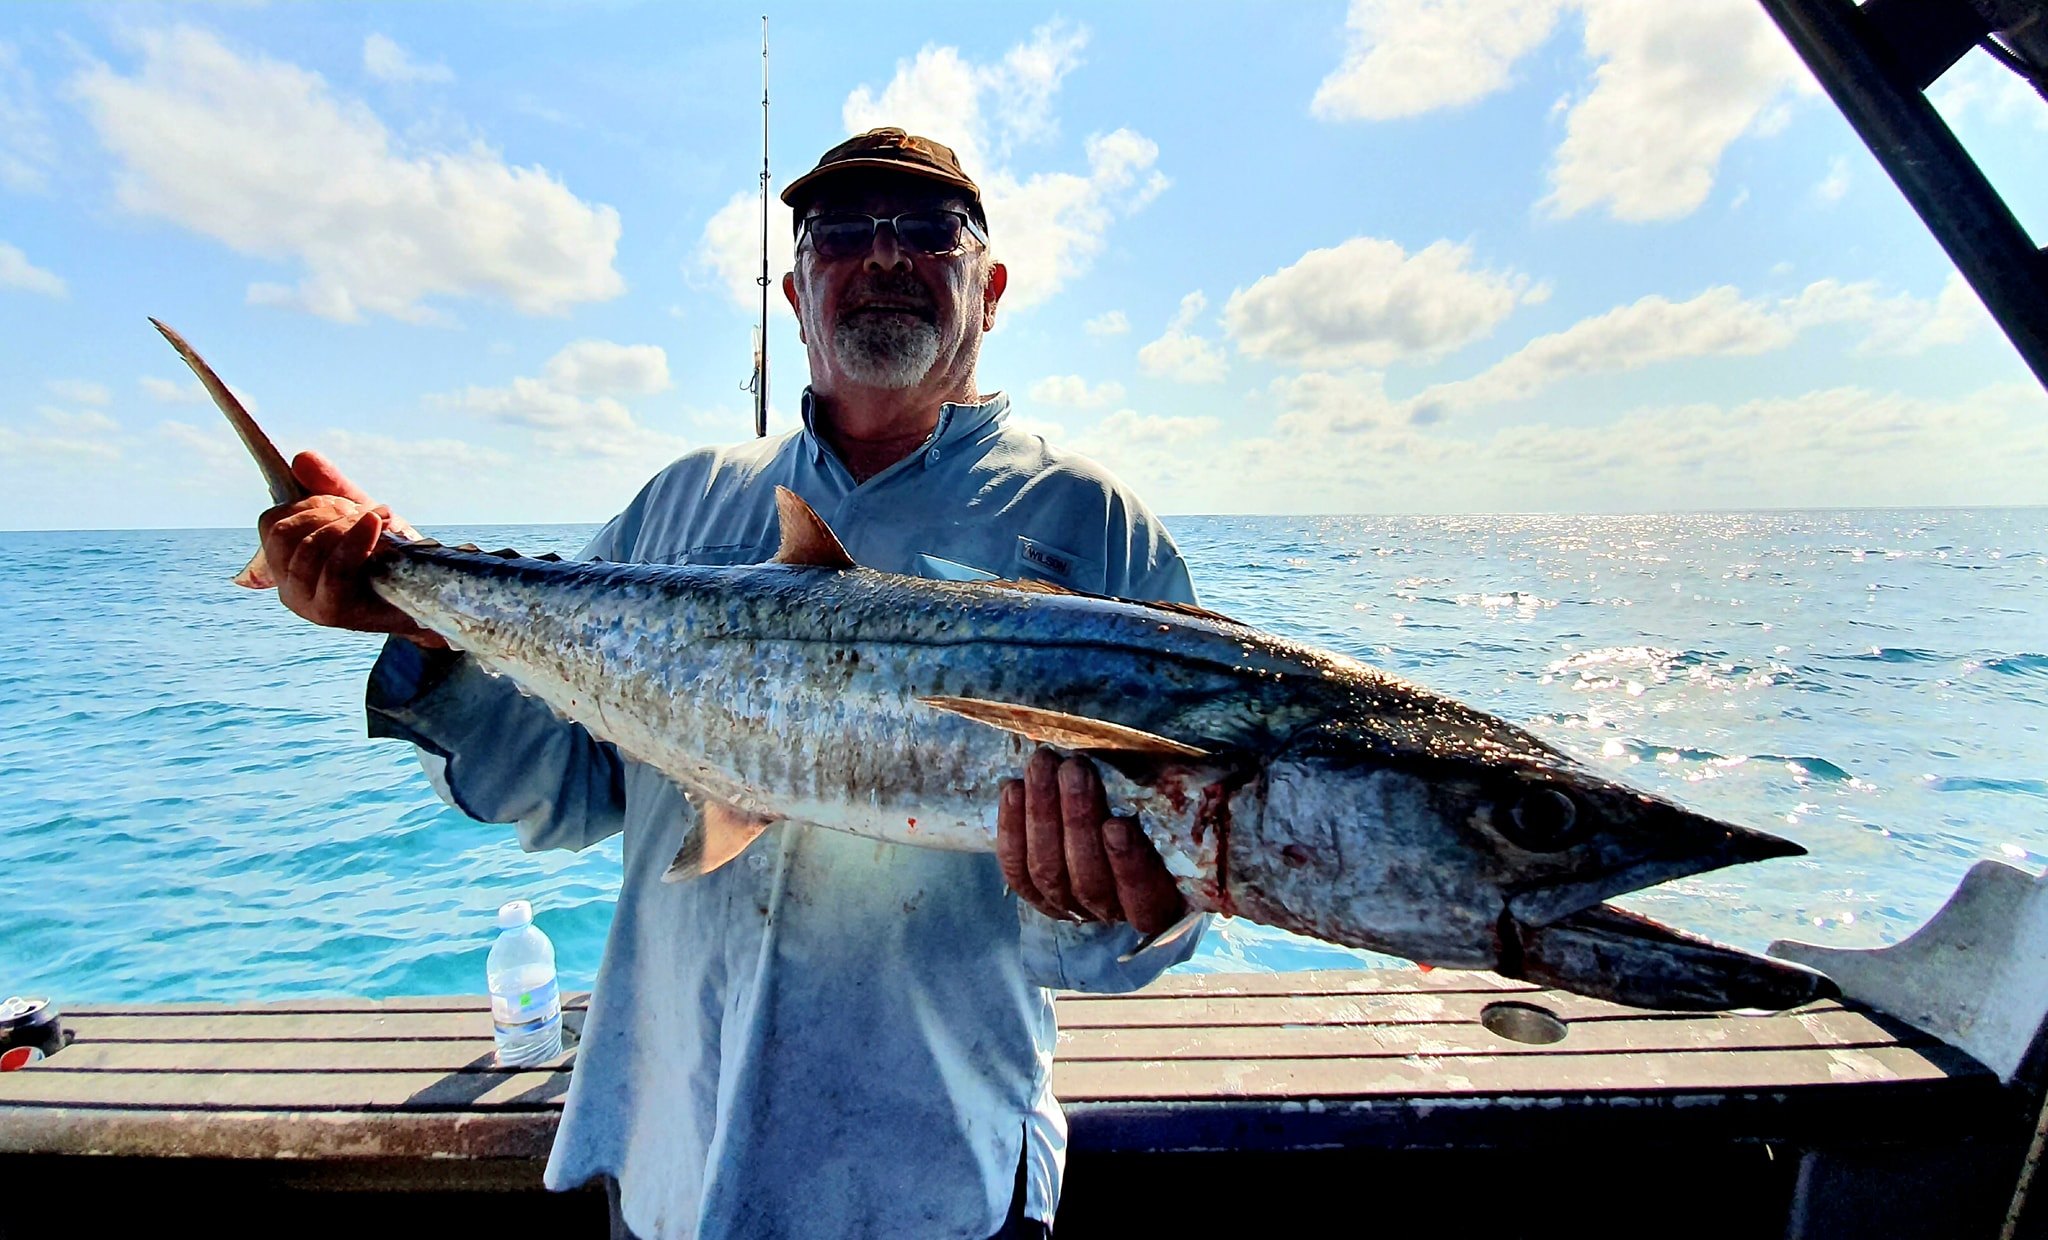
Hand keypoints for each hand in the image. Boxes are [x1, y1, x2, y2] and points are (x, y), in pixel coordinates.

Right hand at [255, 451, 445, 647]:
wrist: (428, 595)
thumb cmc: (389, 556)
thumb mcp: (360, 515)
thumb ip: (331, 487)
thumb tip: (301, 458)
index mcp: (286, 561)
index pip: (271, 522)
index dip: (307, 503)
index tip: (344, 504)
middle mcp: (288, 584)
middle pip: (284, 533)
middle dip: (328, 512)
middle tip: (367, 514)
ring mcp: (306, 601)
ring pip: (308, 548)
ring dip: (346, 526)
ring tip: (378, 524)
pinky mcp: (330, 612)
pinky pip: (333, 569)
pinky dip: (354, 541)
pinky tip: (375, 525)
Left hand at [997, 748, 1186, 935]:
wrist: (1128, 839)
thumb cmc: (1164, 825)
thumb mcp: (1179, 820)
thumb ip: (1176, 802)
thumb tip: (1186, 763)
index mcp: (1159, 904)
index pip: (1142, 898)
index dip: (1127, 866)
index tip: (1118, 825)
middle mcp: (1111, 911)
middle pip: (1088, 879)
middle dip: (1077, 820)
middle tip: (1075, 769)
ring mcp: (1069, 905)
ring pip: (1048, 871)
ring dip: (1042, 814)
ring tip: (1045, 765)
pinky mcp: (1035, 893)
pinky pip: (1016, 869)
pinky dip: (1012, 828)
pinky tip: (1013, 788)